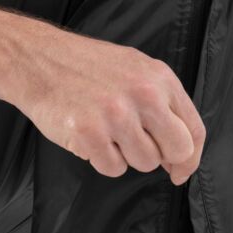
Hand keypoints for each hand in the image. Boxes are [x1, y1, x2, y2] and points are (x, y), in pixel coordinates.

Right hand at [13, 23, 205, 185]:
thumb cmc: (86, 70)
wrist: (39, 60)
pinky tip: (92, 138)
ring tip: (108, 133)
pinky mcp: (89, 133)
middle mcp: (143, 95)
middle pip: (175, 151)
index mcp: (159, 79)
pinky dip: (102, 160)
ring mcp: (116, 115)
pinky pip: (113, 169)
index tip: (179, 172)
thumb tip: (179, 152)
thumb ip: (162, 105)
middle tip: (139, 149)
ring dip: (127, 157)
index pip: (193, 130)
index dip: (190, 159)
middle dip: (161, 159)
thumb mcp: (135, 72)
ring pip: (144, 163)